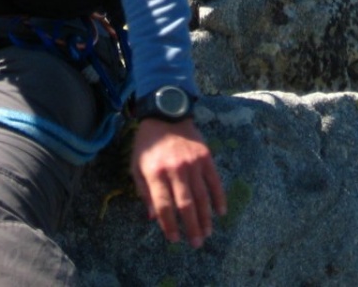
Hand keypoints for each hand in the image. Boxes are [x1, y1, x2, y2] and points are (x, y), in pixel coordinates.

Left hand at [130, 118, 226, 247]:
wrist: (166, 113)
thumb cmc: (148, 143)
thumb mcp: (137, 165)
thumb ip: (144, 191)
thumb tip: (153, 217)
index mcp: (155, 173)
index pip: (164, 206)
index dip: (169, 225)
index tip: (174, 239)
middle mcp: (175, 170)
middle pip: (185, 205)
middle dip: (191, 227)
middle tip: (196, 244)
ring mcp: (192, 163)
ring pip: (201, 196)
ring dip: (205, 217)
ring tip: (207, 233)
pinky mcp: (205, 157)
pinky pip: (214, 181)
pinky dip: (219, 198)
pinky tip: (221, 212)